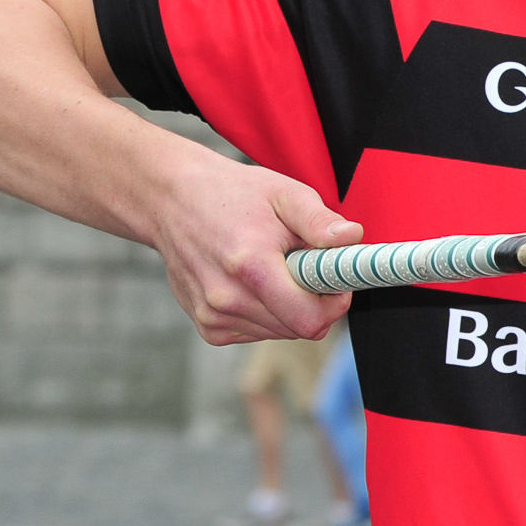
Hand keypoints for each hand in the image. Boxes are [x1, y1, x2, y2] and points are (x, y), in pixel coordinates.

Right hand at [145, 154, 364, 343]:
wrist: (172, 201)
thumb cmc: (233, 194)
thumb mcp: (284, 193)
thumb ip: (320, 221)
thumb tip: (352, 239)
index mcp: (251, 266)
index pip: (310, 319)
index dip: (334, 303)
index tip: (334, 280)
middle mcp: (227, 299)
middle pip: (298, 329)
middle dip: (313, 303)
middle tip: (304, 266)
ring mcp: (213, 316)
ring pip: (279, 332)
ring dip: (289, 308)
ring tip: (274, 269)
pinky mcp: (207, 326)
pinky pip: (256, 332)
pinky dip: (267, 313)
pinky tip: (254, 282)